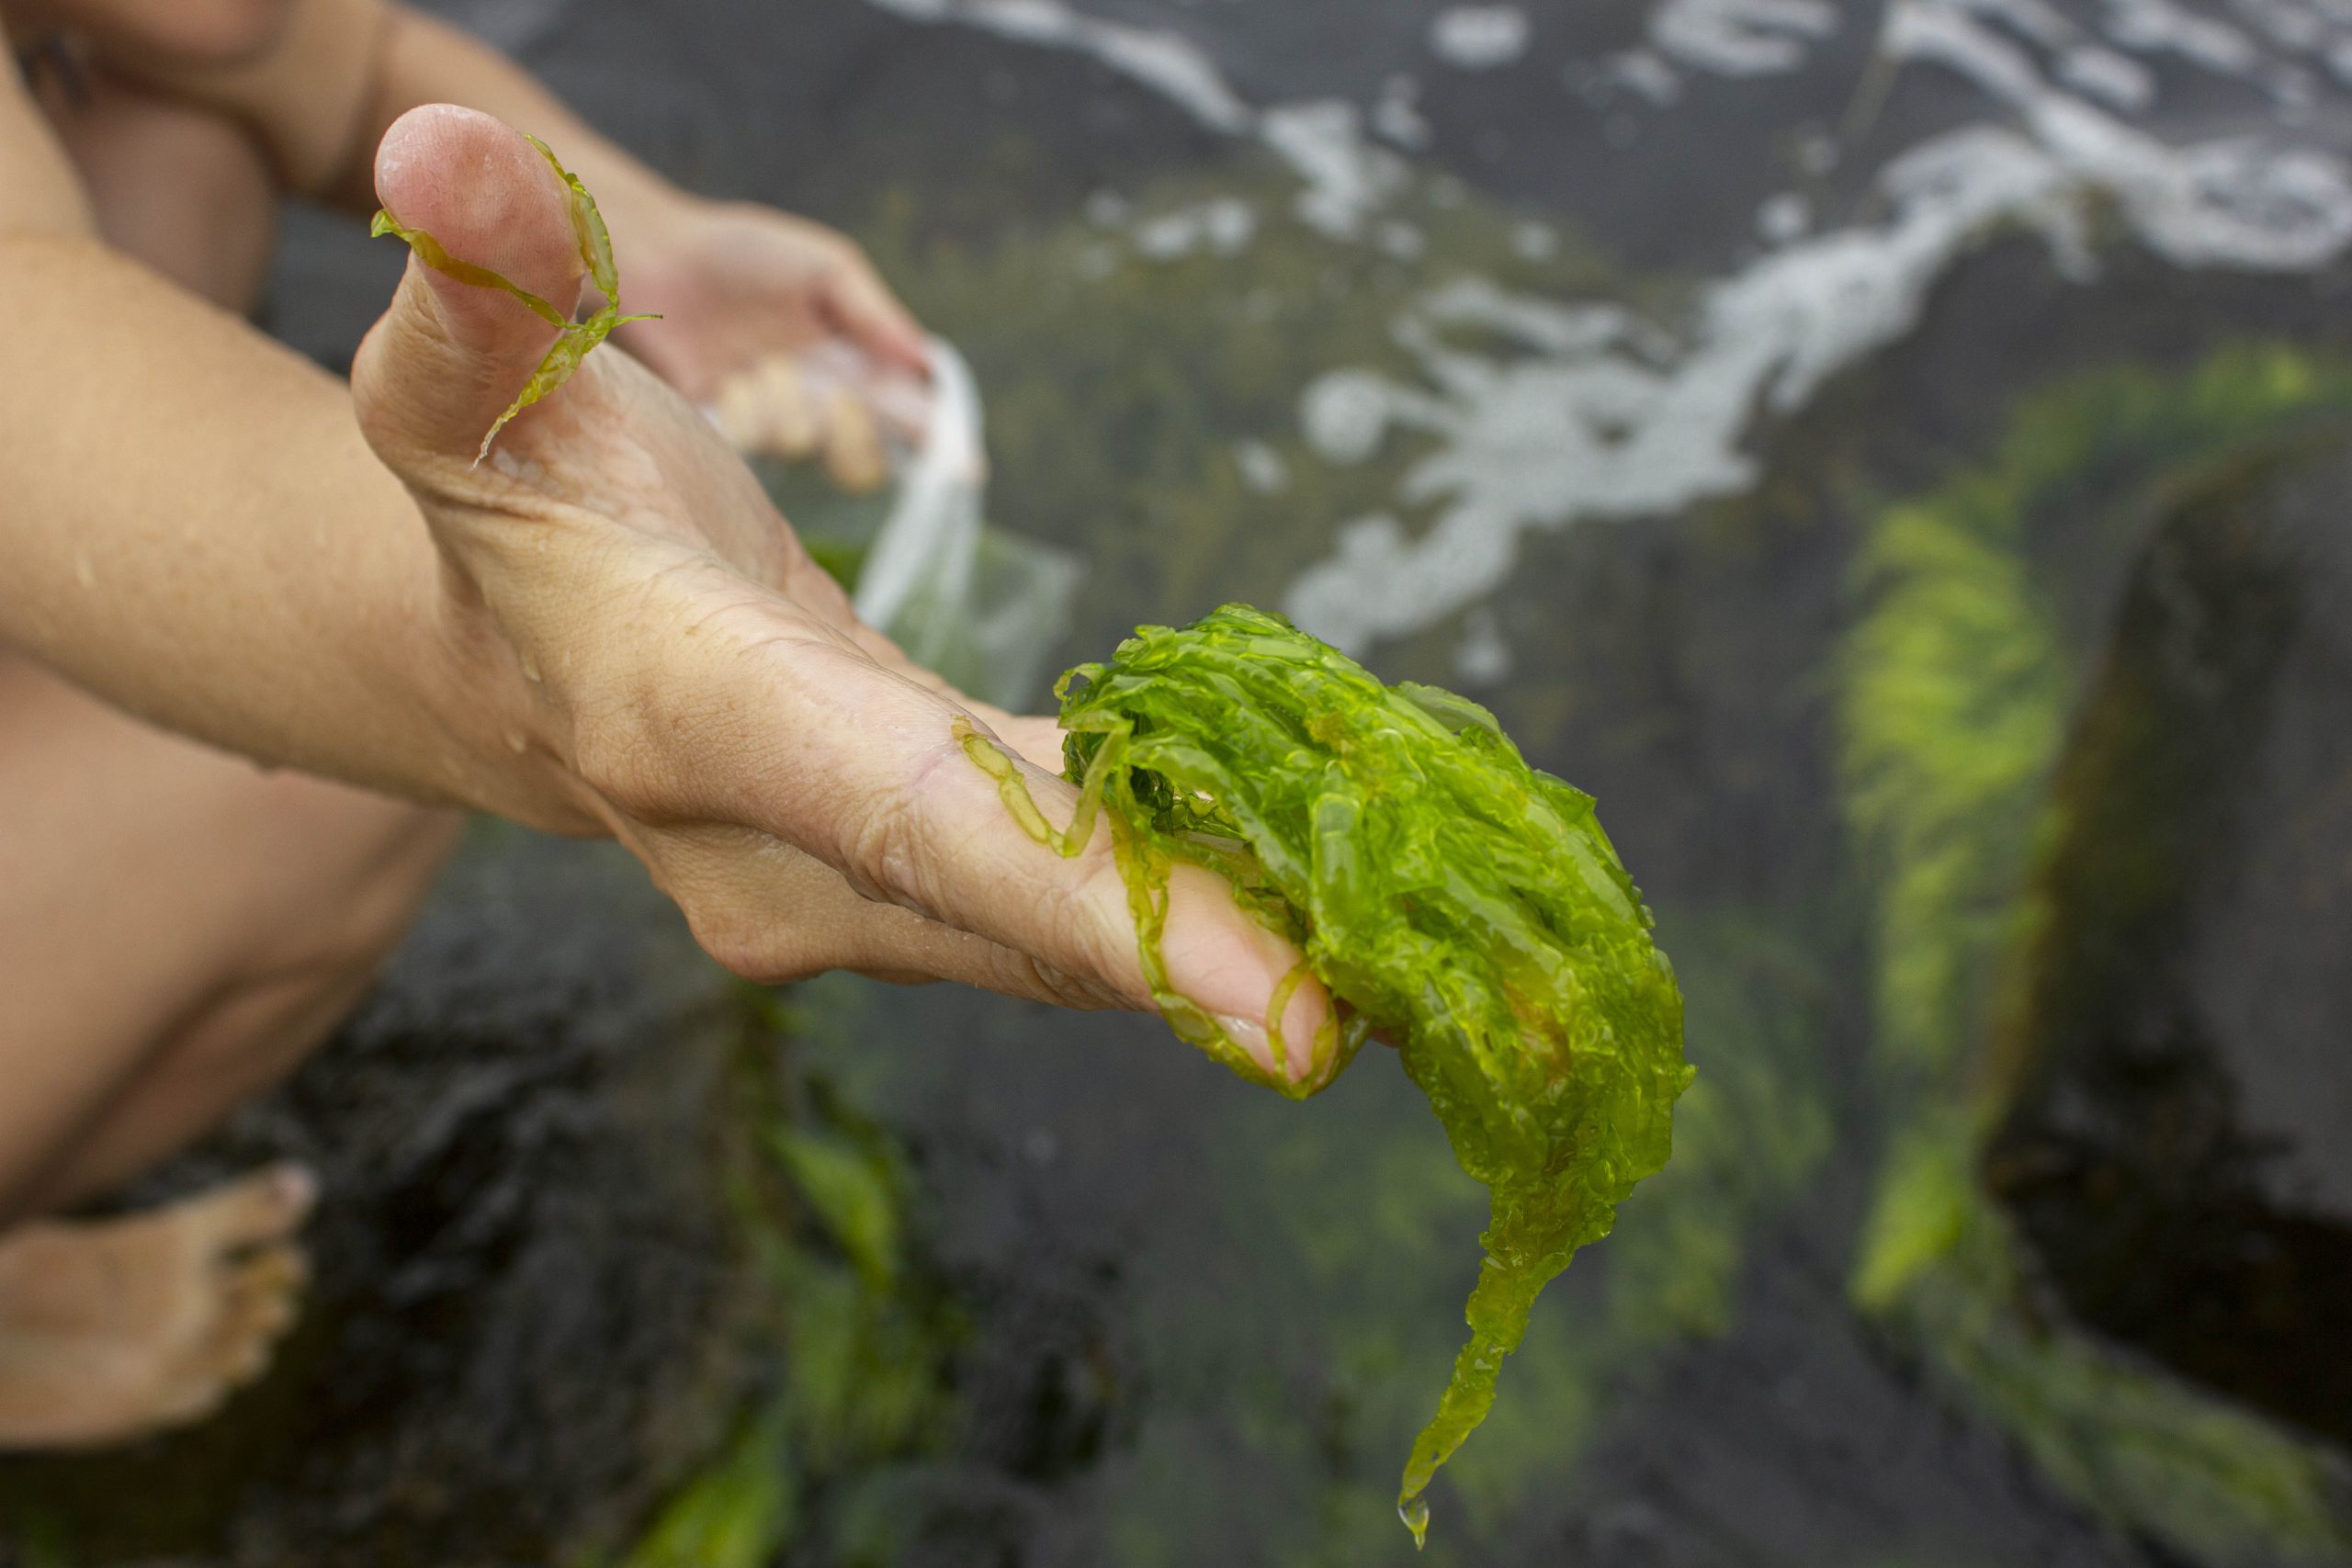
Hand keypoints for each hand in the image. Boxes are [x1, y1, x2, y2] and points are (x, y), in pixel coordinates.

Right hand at [353, 106, 1340, 1092]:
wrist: (520, 657)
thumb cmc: (511, 507)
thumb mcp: (468, 386)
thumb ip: (483, 292)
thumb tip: (452, 168)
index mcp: (700, 730)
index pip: (920, 830)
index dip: (1100, 916)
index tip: (1287, 1013)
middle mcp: (789, 858)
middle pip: (1038, 914)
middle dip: (1232, 959)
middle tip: (1440, 991)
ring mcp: (860, 894)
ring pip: (1071, 933)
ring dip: (1239, 944)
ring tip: (1433, 963)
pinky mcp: (926, 882)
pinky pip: (1076, 901)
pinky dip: (1192, 899)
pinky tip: (1321, 889)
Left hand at [609, 191, 928, 485]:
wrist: (660, 257)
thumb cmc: (745, 252)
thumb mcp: (825, 267)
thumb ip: (876, 316)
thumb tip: (926, 364)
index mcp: (860, 365)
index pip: (912, 416)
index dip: (943, 446)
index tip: (966, 469)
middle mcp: (825, 403)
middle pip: (866, 463)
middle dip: (855, 433)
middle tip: (840, 396)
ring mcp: (777, 422)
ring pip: (804, 443)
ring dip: (782, 396)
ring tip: (754, 358)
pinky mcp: (729, 433)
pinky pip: (752, 440)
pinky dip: (740, 404)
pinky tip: (720, 376)